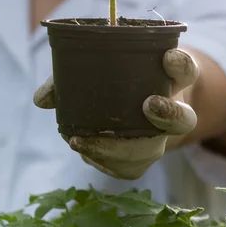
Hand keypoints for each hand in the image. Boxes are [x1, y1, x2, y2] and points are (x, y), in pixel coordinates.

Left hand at [34, 48, 199, 179]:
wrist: (127, 106)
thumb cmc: (116, 79)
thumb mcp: (98, 69)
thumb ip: (69, 75)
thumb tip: (41, 100)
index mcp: (168, 80)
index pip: (184, 69)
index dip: (180, 64)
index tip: (168, 58)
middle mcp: (172, 112)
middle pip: (181, 119)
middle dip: (169, 114)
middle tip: (150, 104)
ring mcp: (159, 140)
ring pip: (154, 149)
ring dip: (121, 147)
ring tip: (83, 141)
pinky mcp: (142, 161)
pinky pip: (129, 168)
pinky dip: (104, 160)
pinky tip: (82, 150)